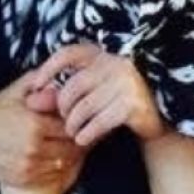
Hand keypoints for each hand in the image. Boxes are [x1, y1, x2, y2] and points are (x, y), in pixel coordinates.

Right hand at [0, 73, 81, 188]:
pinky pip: (52, 176)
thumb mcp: (13, 92)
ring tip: (60, 146)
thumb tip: (59, 81)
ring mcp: (28, 166)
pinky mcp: (24, 179)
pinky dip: (55, 168)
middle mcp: (32, 148)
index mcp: (33, 125)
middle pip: (71, 148)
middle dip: (73, 141)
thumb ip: (38, 82)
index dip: (74, 125)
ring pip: (64, 164)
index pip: (70, 128)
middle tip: (71, 135)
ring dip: (67, 156)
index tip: (72, 123)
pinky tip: (49, 157)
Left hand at [26, 43, 165, 146]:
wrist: (159, 120)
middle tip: (62, 121)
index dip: (48, 69)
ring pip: (85, 106)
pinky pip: (100, 121)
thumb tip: (33, 96)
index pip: (68, 54)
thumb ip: (72, 85)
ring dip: (73, 123)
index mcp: (104, 54)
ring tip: (72, 132)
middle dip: (63, 106)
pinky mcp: (133, 104)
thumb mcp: (98, 86)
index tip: (35, 87)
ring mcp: (126, 83)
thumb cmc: (120, 102)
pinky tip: (82, 139)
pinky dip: (87, 132)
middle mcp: (116, 63)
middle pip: (73, 86)